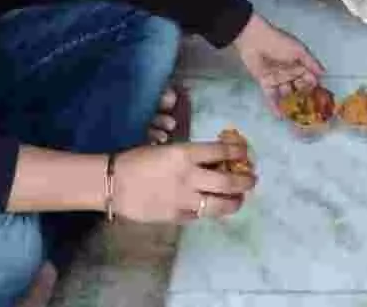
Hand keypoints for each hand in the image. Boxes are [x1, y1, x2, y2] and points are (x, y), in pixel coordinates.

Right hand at [110, 141, 255, 222]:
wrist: (114, 184)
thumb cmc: (138, 160)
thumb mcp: (167, 150)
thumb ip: (192, 156)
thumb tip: (217, 159)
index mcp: (186, 154)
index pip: (222, 151)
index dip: (239, 151)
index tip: (245, 152)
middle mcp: (190, 177)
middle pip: (229, 181)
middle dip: (246, 181)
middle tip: (251, 179)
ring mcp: (185, 200)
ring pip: (221, 204)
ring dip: (236, 201)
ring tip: (239, 198)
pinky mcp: (178, 217)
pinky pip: (201, 215)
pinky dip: (209, 210)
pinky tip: (210, 206)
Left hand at [230, 13, 324, 111]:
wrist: (254, 40)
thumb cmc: (279, 43)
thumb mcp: (298, 50)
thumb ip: (311, 62)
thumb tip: (324, 73)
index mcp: (299, 63)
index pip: (310, 78)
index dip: (314, 88)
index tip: (320, 101)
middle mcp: (290, 72)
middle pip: (299, 88)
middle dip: (303, 99)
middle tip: (308, 113)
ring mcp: (278, 79)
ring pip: (286, 94)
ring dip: (290, 104)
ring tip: (295, 119)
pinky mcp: (265, 84)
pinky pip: (272, 97)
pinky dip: (275, 106)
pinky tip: (281, 117)